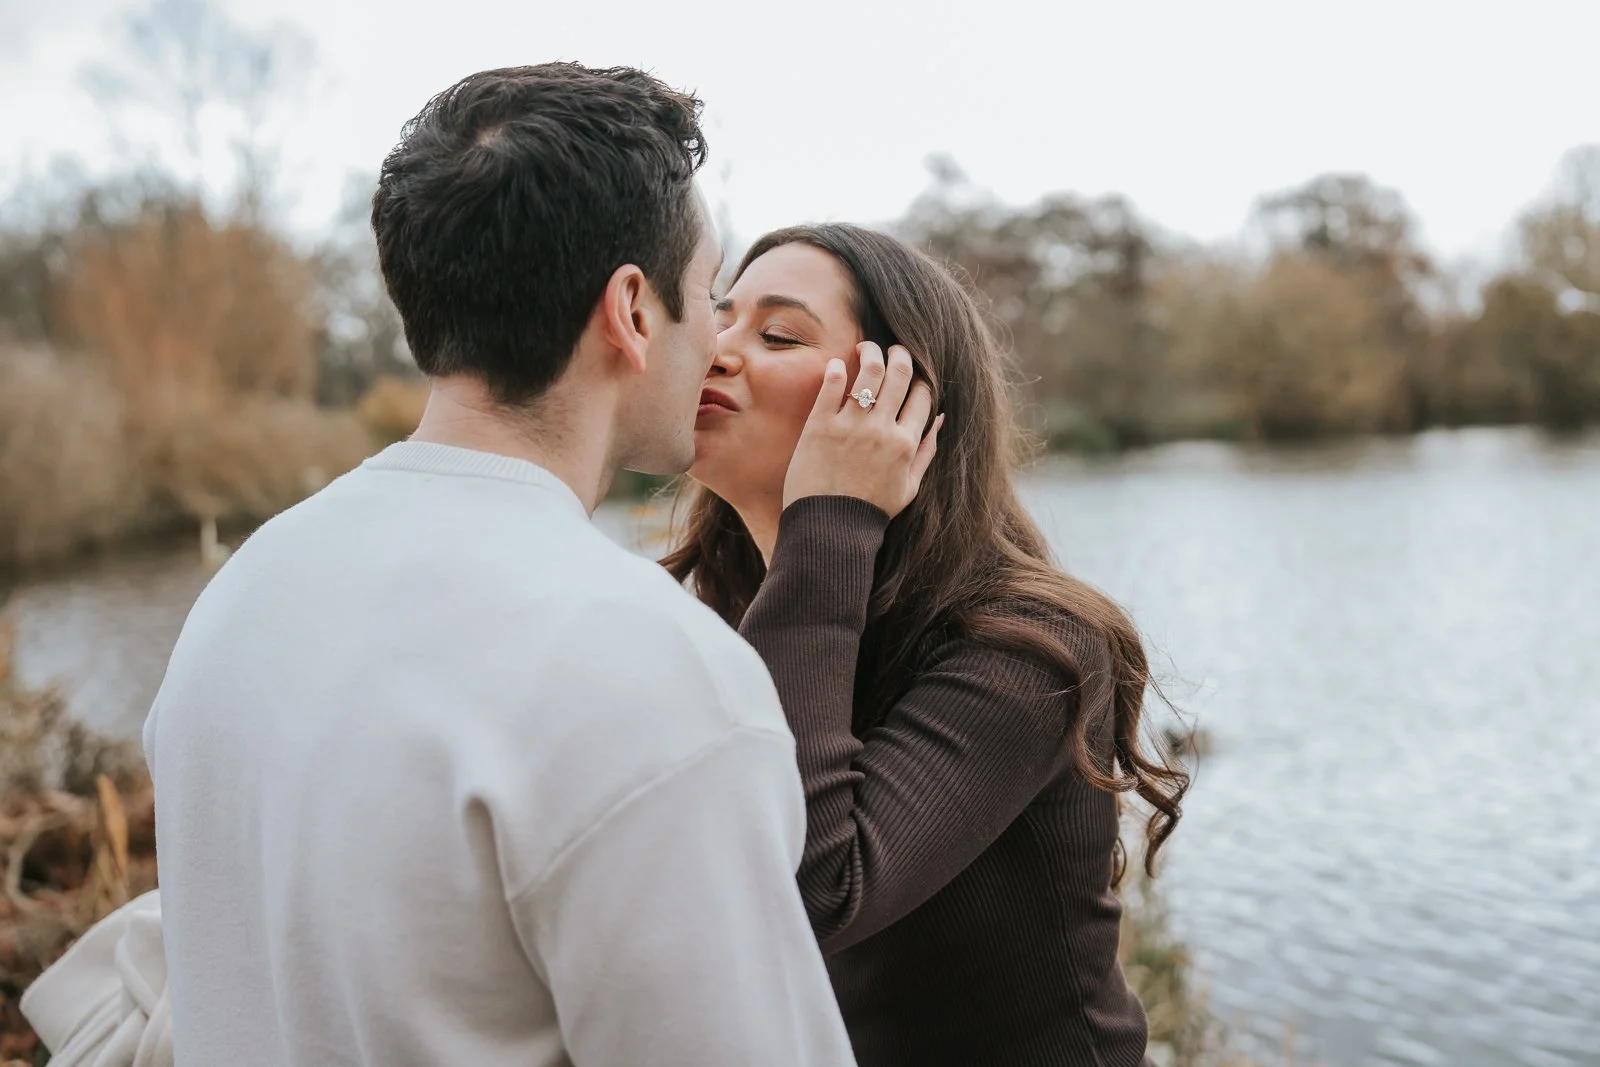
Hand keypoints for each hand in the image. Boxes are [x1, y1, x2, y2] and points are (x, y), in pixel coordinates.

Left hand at [782, 342, 941, 517]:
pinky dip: (837, 370)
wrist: (829, 528)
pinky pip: (832, 386)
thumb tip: (941, 419)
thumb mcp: (909, 487)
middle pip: (899, 375)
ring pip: (869, 373)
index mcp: (905, 444)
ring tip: (866, 347)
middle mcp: (881, 430)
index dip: (921, 379)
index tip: (913, 375)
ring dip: (871, 352)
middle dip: (901, 355)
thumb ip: (926, 452)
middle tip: (894, 349)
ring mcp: (850, 426)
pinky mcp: (820, 426)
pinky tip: (838, 366)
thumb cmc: (870, 511)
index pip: (922, 396)